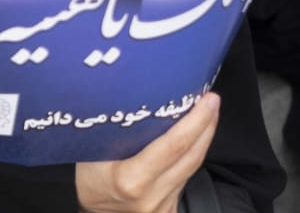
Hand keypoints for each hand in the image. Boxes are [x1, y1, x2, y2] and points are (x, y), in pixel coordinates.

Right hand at [76, 92, 219, 212]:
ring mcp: (164, 206)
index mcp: (131, 180)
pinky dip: (191, 156)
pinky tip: (193, 140)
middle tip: (212, 100)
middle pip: (190, 156)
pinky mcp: (170, 210)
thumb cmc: (87, 182)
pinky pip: (185, 177)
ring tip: (206, 114)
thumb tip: (135, 98)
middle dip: (206, 125)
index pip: (174, 146)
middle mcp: (152, 195)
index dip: (195, 121)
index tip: (207, 100)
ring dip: (203, 139)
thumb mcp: (93, 154)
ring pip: (192, 167)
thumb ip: (117, 133)